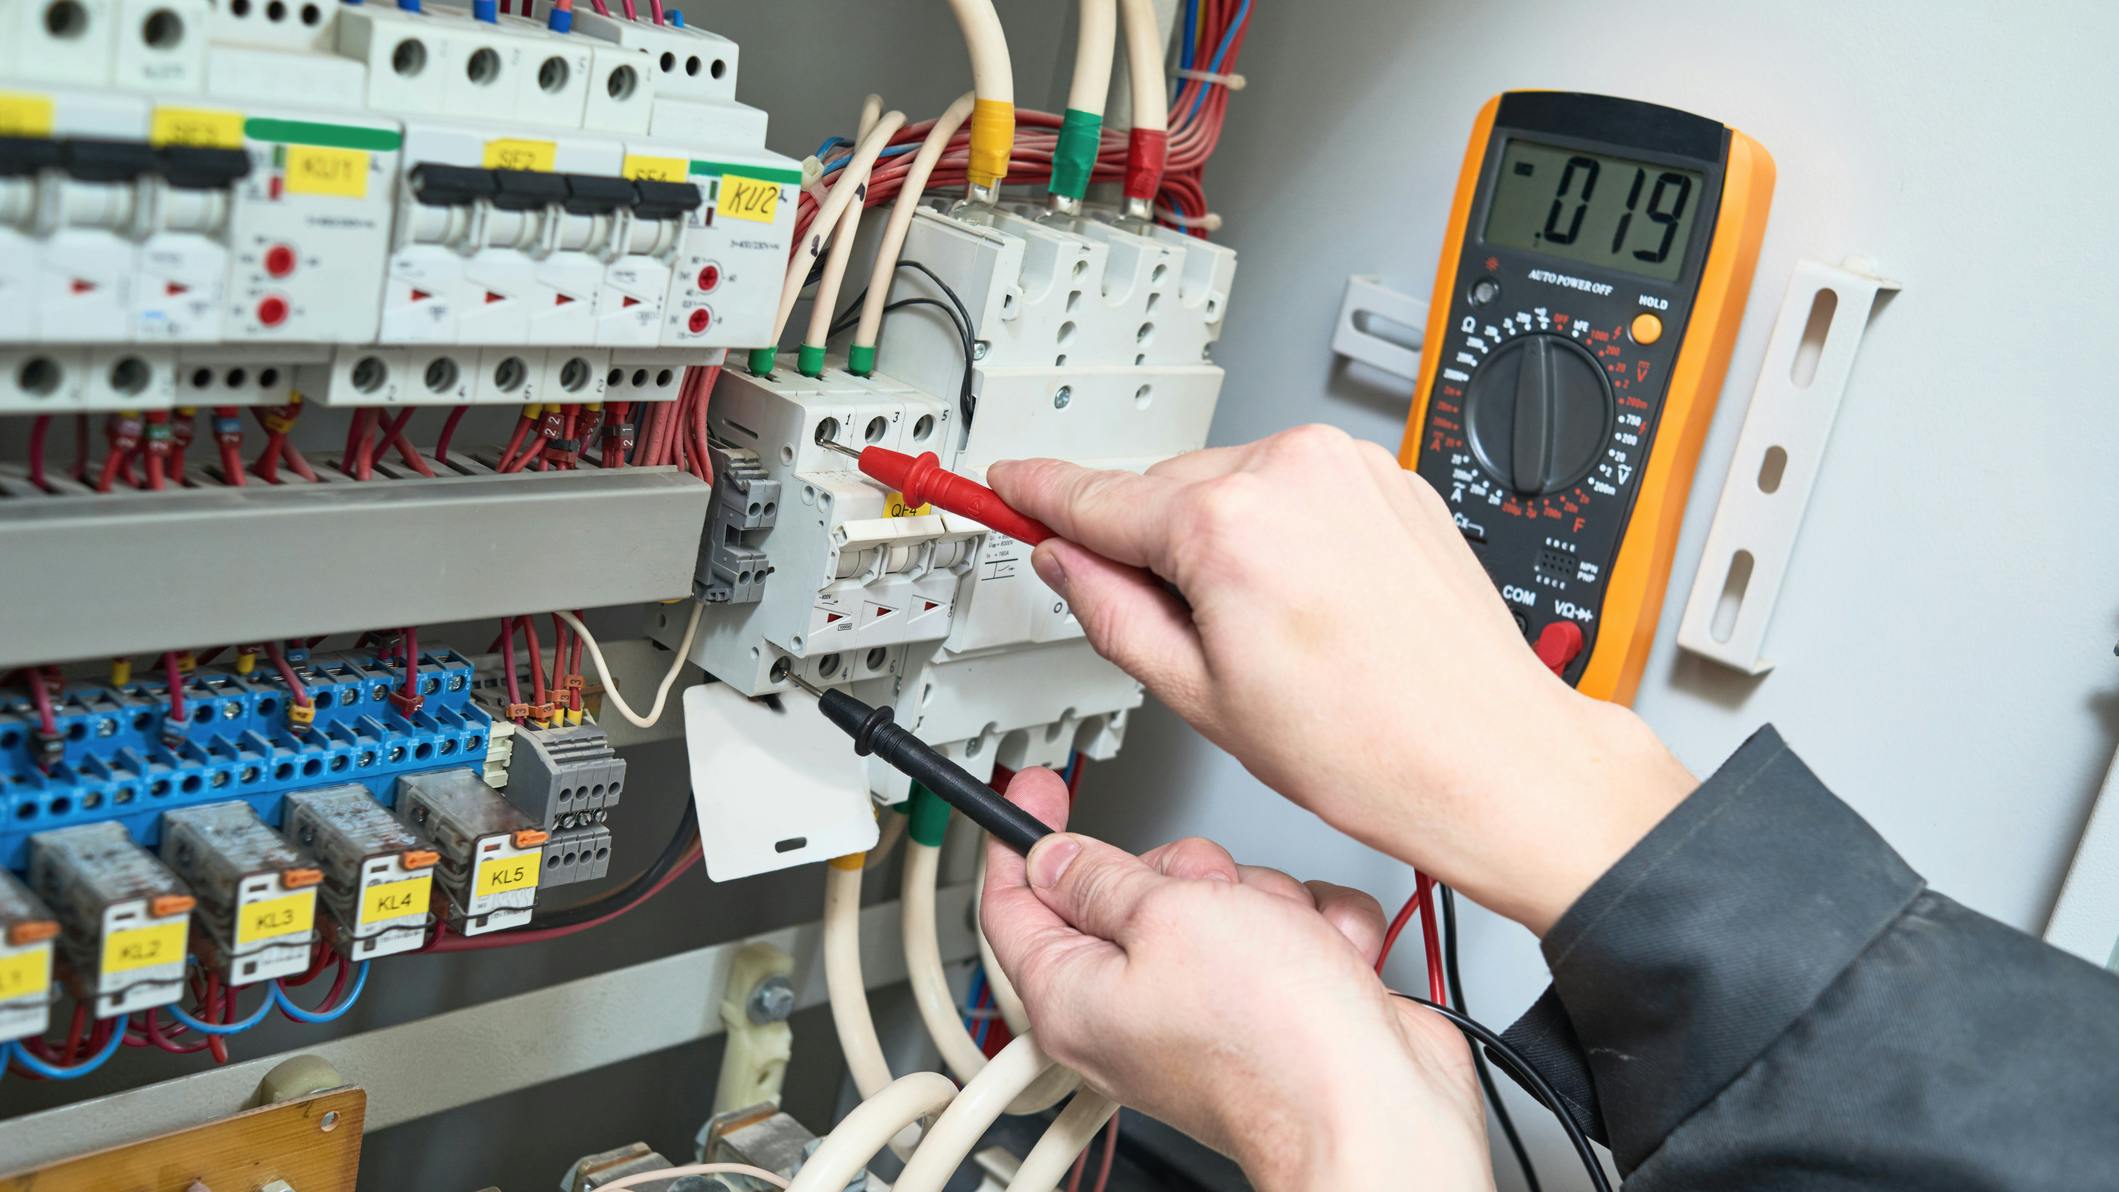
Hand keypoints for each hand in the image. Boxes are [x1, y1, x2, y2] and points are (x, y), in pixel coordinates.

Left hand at [982, 769, 1492, 1191]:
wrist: (1378, 1105)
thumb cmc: (1271, 1034)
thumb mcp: (1166, 913)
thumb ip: (1102, 876)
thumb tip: (1053, 858)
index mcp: (1074, 999)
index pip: (1014, 905)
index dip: (1022, 837)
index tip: (1036, 790)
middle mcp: (1131, 1014)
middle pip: (1131, 893)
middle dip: (1184, 871)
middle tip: (1211, 892)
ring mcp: (1205, 1013)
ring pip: (1217, 903)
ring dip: (1263, 901)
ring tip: (1283, 938)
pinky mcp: (1273, 1008)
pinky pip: (1283, 931)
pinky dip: (1314, 933)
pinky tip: (1327, 957)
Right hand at [989, 426, 1695, 932]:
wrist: (1490, 756)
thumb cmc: (1370, 746)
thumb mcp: (1198, 696)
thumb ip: (1111, 613)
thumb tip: (1067, 564)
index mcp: (1228, 522)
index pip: (1097, 496)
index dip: (1039, 495)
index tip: (1008, 484)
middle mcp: (1292, 470)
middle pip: (1166, 491)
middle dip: (1154, 550)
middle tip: (1187, 639)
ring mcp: (1349, 468)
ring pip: (1234, 486)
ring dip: (1223, 540)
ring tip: (1273, 635)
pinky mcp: (1390, 480)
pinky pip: (1298, 489)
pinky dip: (1284, 533)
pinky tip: (1312, 608)